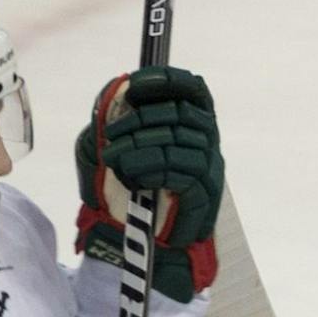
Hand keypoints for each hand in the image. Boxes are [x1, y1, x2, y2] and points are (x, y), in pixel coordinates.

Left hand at [75, 65, 224, 301]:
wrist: (132, 235)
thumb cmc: (123, 185)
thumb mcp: (109, 143)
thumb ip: (112, 116)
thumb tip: (116, 88)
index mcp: (189, 123)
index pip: (194, 89)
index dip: (169, 80)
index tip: (137, 84)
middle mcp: (206, 140)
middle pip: (180, 112)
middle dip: (140, 118)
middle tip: (110, 134)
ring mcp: (208, 166)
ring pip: (178, 139)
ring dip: (138, 145)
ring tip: (112, 159)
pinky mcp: (203, 192)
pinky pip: (179, 169)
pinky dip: (149, 167)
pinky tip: (130, 175)